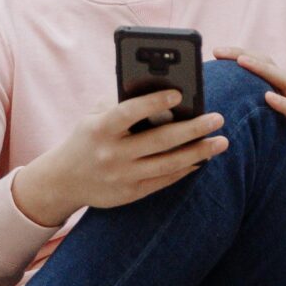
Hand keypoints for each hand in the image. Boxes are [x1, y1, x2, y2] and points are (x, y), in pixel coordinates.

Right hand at [12, 92, 227, 224]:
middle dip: (192, 129)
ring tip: (221, 141)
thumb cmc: (88, 136)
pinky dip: (186, 169)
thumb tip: (163, 91)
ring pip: (168, 164)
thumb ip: (122, 103)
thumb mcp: (95, 115)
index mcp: (99, 128)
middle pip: (159, 140)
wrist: (64, 180)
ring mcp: (122, 176)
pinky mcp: (130, 193)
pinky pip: (164, 180)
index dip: (154, 102)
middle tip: (218, 118)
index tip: (180, 93)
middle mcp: (111, 154)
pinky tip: (202, 158)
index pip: (129, 113)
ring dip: (198, 152)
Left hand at [212, 47, 285, 200]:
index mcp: (279, 96)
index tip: (215, 52)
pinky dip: (284, 103)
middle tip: (218, 52)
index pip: (260, 67)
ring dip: (264, 69)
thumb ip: (248, 119)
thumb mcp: (264, 132)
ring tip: (242, 62)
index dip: (238, 56)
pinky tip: (268, 97)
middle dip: (244, 55)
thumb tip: (214, 116)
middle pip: (270, 65)